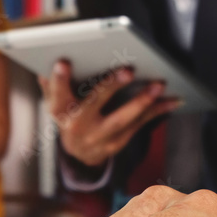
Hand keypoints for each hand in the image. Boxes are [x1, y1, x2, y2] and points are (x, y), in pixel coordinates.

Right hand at [39, 61, 180, 167]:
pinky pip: (139, 124)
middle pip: (94, 103)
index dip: (59, 80)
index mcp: (60, 111)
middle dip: (111, 86)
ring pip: (122, 118)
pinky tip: (172, 100)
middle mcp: (77, 126)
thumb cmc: (69, 115)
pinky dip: (156, 111)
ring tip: (158, 85)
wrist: (79, 153)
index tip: (63, 63)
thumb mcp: (56, 101)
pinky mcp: (117, 143)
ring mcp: (98, 137)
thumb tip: (44, 62)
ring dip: (142, 102)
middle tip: (128, 70)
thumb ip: (52, 83)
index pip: (57, 93)